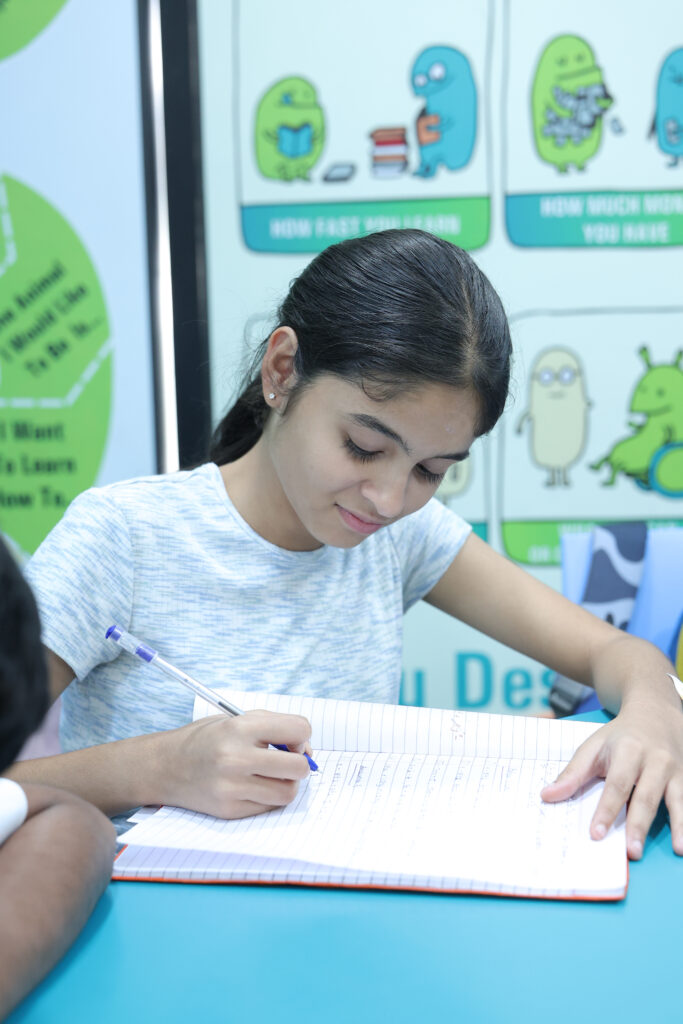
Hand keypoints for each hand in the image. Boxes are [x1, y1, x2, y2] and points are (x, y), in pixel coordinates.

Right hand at [160, 710, 312, 819]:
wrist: (166, 766)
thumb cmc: (208, 739)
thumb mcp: (236, 718)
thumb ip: (274, 726)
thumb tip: (306, 751)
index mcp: (240, 728)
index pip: (298, 730)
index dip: (302, 735)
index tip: (292, 740)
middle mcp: (236, 758)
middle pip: (298, 767)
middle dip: (300, 763)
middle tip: (287, 760)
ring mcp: (232, 788)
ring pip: (288, 793)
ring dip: (286, 783)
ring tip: (271, 775)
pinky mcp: (229, 809)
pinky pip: (268, 807)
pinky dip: (268, 797)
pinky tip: (253, 786)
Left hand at [541, 697, 682, 859]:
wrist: (656, 711)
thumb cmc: (620, 736)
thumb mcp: (594, 747)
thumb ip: (573, 773)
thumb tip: (547, 796)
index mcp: (628, 750)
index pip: (616, 785)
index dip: (606, 810)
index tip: (596, 833)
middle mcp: (656, 759)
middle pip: (646, 796)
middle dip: (639, 825)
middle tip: (631, 852)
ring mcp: (677, 769)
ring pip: (678, 799)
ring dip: (679, 825)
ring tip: (678, 850)